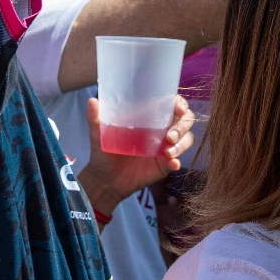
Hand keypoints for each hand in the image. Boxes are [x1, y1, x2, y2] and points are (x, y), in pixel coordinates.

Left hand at [77, 95, 194, 220]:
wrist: (105, 178)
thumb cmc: (104, 151)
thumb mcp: (98, 134)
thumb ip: (95, 118)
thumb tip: (92, 100)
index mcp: (149, 117)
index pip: (172, 105)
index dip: (179, 104)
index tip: (178, 108)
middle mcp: (161, 130)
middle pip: (185, 120)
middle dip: (182, 125)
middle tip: (169, 136)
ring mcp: (165, 147)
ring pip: (187, 139)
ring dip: (182, 143)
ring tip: (168, 152)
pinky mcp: (165, 164)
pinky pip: (178, 160)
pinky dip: (177, 161)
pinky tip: (171, 163)